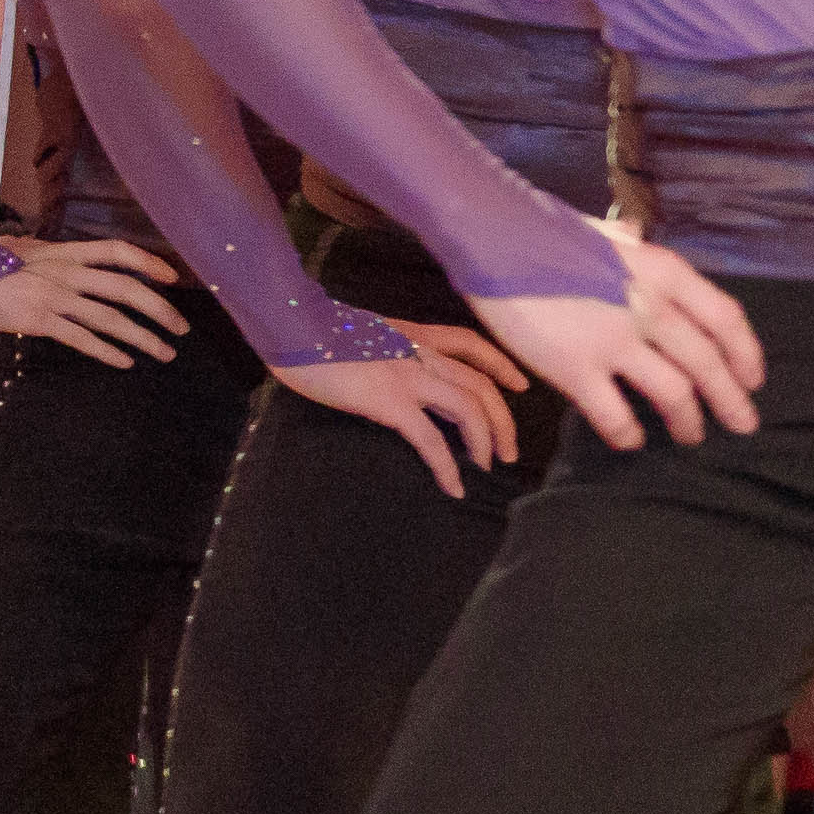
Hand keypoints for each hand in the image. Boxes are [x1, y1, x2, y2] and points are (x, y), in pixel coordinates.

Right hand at [0, 234, 186, 367]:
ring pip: (110, 319)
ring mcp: (54, 297)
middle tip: (181, 328)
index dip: (148, 262)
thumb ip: (54, 255)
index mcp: (66, 253)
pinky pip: (81, 338)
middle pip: (126, 289)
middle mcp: (66, 273)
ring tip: (164, 353)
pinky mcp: (39, 320)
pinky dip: (107, 352)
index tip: (172, 277)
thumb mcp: (27, 249)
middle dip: (160, 310)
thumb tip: (74, 260)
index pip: (118, 251)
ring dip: (142, 338)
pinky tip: (125, 362)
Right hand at [276, 329, 527, 496]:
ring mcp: (409, 376)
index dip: (501, 365)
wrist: (292, 327)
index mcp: (416, 335)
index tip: (520, 384)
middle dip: (503, 419)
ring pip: (470, 408)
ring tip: (487, 466)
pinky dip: (447, 467)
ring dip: (486, 440)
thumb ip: (389, 349)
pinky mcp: (389, 401)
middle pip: (481, 385)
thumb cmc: (315, 332)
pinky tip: (454, 486)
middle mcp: (422, 353)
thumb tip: (394, 369)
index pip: (471, 344)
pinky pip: (431, 439)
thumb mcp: (365, 333)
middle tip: (509, 449)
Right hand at [469, 224, 762, 450]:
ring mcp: (614, 339)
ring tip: (691, 436)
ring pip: (675, 395)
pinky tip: (631, 440)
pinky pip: (616, 416)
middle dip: (732, 401)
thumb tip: (637, 237)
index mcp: (665, 272)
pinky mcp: (575, 367)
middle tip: (743, 425)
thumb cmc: (549, 233)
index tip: (753, 379)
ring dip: (689, 422)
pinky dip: (629, 434)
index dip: (747, 355)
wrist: (495, 237)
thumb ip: (632, 248)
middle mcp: (651, 307)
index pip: (727, 320)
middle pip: (709, 365)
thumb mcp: (609, 236)